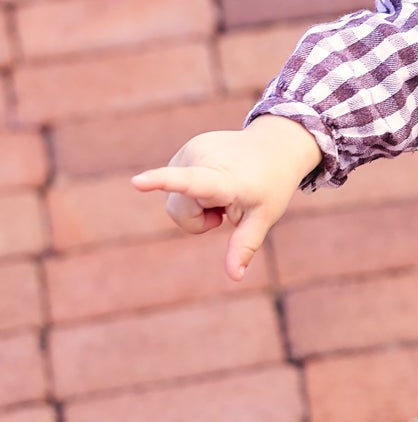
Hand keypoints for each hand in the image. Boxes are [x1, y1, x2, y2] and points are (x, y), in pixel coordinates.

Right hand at [131, 115, 320, 281]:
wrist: (275, 145)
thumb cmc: (270, 187)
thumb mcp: (263, 218)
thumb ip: (244, 245)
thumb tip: (235, 276)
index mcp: (225, 179)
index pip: (191, 183)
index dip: (162, 183)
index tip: (137, 182)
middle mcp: (203, 158)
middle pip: (179, 211)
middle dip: (198, 219)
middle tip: (227, 207)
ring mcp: (193, 149)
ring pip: (174, 199)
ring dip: (196, 203)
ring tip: (223, 190)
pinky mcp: (188, 147)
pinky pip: (178, 184)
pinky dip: (194, 190)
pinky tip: (217, 178)